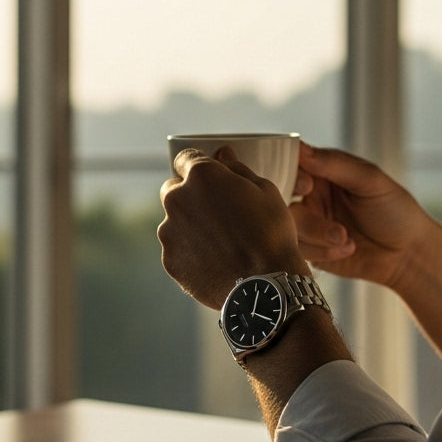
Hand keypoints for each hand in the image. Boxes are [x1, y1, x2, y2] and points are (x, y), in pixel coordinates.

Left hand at [158, 147, 307, 309]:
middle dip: (189, 195)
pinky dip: (190, 253)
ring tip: (221, 244)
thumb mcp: (265, 191)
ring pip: (174, 222)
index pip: (184, 158)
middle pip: (172, 189)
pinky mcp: (170, 260)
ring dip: (189, 226)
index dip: (197, 165)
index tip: (209, 177)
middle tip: (216, 211)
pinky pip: (177, 250)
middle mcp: (177, 200)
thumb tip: (222, 154)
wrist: (265, 287)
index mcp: (201, 176)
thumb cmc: (271, 233)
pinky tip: (215, 263)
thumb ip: (237, 168)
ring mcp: (169, 232)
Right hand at [291, 142, 433, 289]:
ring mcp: (308, 225)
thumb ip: (336, 164)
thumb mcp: (370, 181)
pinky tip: (347, 249)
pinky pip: (299, 250)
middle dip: (302, 213)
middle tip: (327, 221)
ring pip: (289, 227)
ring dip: (317, 234)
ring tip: (345, 238)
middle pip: (282, 200)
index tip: (307, 185)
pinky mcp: (309, 250)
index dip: (292, 174)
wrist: (408, 255)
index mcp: (321, 171)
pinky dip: (322, 251)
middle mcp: (309, 196)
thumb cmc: (395, 211)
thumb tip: (301, 149)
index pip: (291, 164)